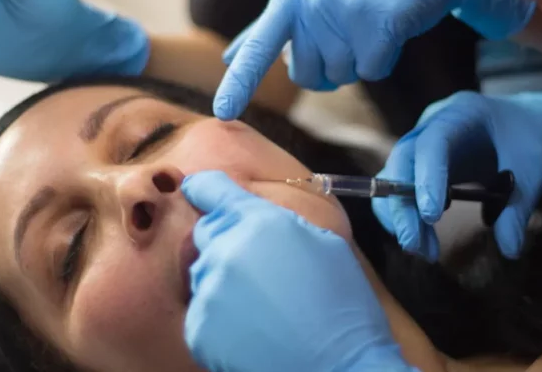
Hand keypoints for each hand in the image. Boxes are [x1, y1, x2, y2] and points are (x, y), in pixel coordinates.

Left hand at [182, 171, 416, 371]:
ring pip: (203, 274)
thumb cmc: (342, 304)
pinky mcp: (199, 326)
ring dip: (223, 283)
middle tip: (259, 272)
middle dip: (225, 244)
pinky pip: (201, 313)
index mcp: (258, 221)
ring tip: (262, 308)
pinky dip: (219, 320)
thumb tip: (255, 217)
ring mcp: (209, 289)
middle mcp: (226, 249)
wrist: (338, 365)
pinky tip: (253, 330)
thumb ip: (279, 223)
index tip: (198, 190)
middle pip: (206, 233)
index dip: (205, 189)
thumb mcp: (323, 243)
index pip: (211, 188)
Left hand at [213, 0, 535, 119]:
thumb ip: (271, 28)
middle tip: (350, 30)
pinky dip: (385, 59)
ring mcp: (345, 14)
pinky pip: (373, 71)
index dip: (239, 82)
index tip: (223, 113)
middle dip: (330, 67)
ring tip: (372, 23)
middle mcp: (312, 4)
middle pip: (308, 77)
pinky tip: (392, 29)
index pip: (258, 46)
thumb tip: (230, 56)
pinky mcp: (380, 25)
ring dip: (361, 61)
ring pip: (343, 76)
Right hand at [373, 89, 541, 258]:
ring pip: (396, 178)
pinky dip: (409, 216)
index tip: (432, 217)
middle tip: (414, 245)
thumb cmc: (537, 137)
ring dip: (403, 216)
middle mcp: (434, 125)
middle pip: (403, 162)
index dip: (427, 177)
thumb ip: (518, 207)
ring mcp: (425, 144)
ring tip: (426, 252)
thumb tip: (509, 250)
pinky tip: (426, 241)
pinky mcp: (425, 164)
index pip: (434, 143)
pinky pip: (404, 189)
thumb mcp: (536, 169)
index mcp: (463, 113)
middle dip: (403, 206)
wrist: (539, 122)